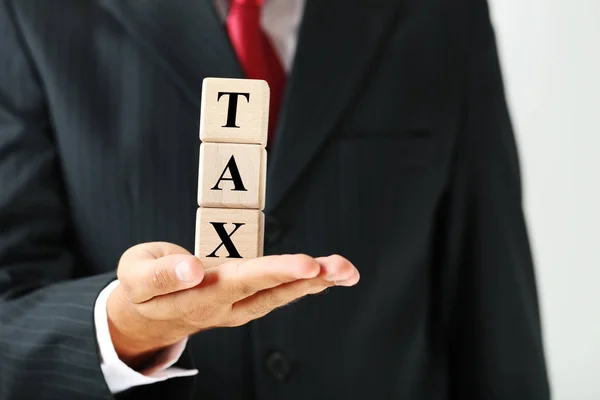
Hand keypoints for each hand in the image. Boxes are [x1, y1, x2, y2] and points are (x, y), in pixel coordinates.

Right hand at [106, 242, 358, 367]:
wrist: (142, 318)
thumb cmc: (140, 290)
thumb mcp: (135, 275)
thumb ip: (161, 273)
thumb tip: (193, 269)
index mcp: (196, 295)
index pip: (240, 282)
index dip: (274, 272)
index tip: (305, 265)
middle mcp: (222, 306)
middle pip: (269, 291)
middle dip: (306, 277)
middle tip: (338, 267)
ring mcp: (235, 308)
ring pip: (279, 296)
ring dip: (315, 283)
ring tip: (345, 270)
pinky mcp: (242, 303)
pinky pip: (277, 294)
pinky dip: (305, 284)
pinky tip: (328, 275)